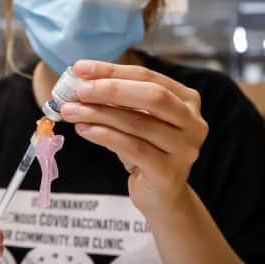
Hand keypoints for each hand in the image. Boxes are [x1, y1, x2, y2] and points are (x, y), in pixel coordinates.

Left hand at [60, 60, 207, 217]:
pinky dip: (104, 136)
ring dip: (99, 114)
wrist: (160, 195)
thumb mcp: (136, 119)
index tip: (81, 68)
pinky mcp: (168, 173)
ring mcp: (185, 149)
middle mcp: (193, 122)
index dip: (113, 71)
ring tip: (71, 111)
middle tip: (79, 90)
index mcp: (187, 100)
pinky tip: (84, 130)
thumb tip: (81, 80)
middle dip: (111, 89)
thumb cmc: (146, 149)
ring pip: (138, 123)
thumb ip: (117, 99)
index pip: (148, 77)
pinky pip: (132, 148)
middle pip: (153, 96)